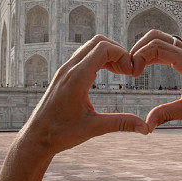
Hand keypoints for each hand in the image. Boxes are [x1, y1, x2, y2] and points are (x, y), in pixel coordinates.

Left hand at [18, 35, 148, 160]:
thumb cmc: (60, 134)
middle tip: (128, 71)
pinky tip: (107, 74)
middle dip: (117, 51)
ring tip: (120, 72)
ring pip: (90, 47)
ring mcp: (64, 70)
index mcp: (76, 78)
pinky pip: (83, 57)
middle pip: (98, 42)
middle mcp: (69, 69)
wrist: (36, 138)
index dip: (122, 55)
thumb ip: (121, 123)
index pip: (103, 48)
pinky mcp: (63, 75)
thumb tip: (145, 128)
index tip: (131, 72)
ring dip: (108, 54)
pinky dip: (98, 59)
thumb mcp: (93, 128)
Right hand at [130, 30, 181, 130]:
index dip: (140, 57)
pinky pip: (165, 45)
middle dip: (138, 49)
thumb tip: (147, 124)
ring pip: (160, 38)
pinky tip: (143, 66)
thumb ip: (167, 114)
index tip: (132, 74)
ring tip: (134, 67)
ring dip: (144, 49)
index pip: (157, 47)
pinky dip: (151, 51)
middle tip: (129, 68)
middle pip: (156, 36)